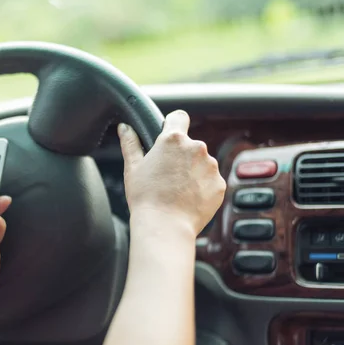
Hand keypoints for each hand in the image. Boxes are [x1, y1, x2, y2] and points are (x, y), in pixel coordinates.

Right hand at [118, 110, 225, 233]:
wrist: (165, 226)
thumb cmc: (146, 198)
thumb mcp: (132, 168)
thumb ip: (130, 143)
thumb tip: (124, 128)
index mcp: (173, 140)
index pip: (179, 117)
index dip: (172, 125)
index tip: (168, 136)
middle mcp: (196, 148)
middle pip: (189, 144)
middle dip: (180, 156)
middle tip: (165, 175)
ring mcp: (210, 166)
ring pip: (201, 163)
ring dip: (192, 171)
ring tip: (176, 190)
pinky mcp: (219, 184)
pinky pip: (210, 181)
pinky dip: (201, 187)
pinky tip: (187, 199)